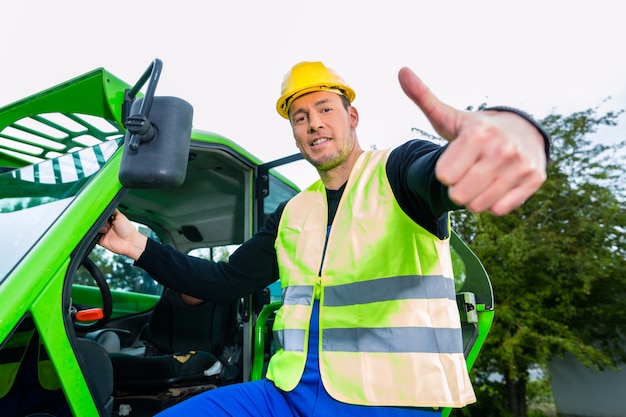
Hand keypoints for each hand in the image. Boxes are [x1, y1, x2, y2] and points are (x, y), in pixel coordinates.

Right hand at [98, 209, 147, 259]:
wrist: (129, 242)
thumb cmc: (128, 230)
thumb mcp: (120, 215)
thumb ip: (111, 210)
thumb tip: (105, 204)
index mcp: (111, 219)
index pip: (101, 214)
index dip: (99, 213)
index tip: (99, 213)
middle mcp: (106, 225)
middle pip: (96, 220)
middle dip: (98, 220)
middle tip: (105, 222)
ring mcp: (103, 232)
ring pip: (93, 227)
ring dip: (97, 227)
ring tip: (106, 229)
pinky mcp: (100, 240)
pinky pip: (93, 236)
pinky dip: (93, 234)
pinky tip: (100, 232)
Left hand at [398, 67, 546, 215]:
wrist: (521, 131)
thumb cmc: (474, 129)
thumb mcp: (448, 116)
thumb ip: (423, 98)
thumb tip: (401, 71)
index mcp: (478, 132)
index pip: (443, 176)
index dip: (445, 172)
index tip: (454, 159)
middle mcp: (503, 147)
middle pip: (459, 194)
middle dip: (457, 187)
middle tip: (466, 172)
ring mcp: (521, 164)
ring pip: (478, 205)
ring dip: (474, 197)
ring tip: (480, 178)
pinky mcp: (535, 179)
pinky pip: (499, 209)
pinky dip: (494, 202)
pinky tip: (497, 184)